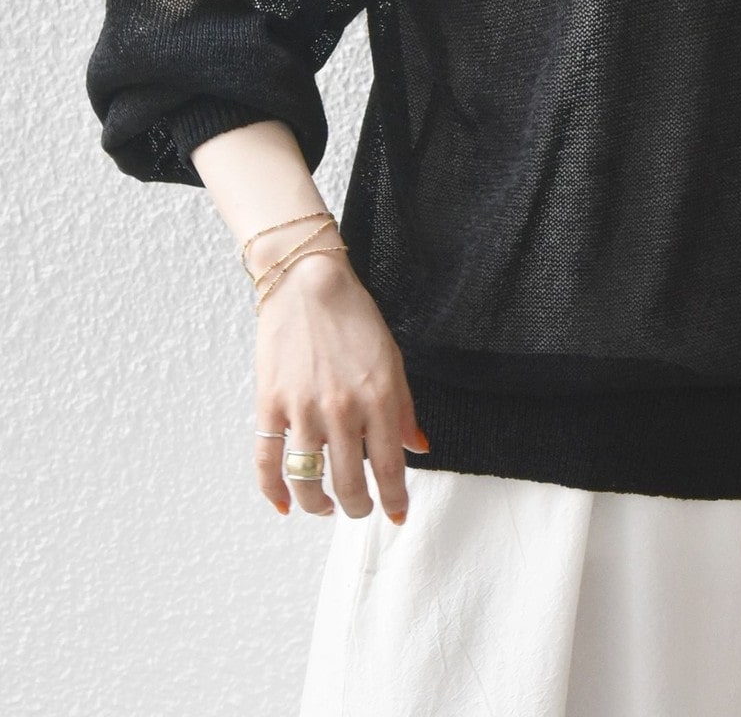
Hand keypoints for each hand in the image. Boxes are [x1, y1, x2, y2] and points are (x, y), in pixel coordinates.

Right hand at [253, 251, 429, 522]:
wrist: (308, 283)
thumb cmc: (354, 319)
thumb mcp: (392, 360)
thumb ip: (404, 409)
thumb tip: (417, 448)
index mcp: (378, 397)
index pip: (388, 466)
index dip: (394, 499)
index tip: (397, 514)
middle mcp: (341, 408)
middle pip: (349, 482)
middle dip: (357, 506)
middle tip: (359, 509)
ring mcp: (302, 408)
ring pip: (308, 480)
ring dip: (319, 504)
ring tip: (327, 506)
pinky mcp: (270, 403)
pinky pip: (268, 461)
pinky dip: (274, 490)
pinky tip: (286, 504)